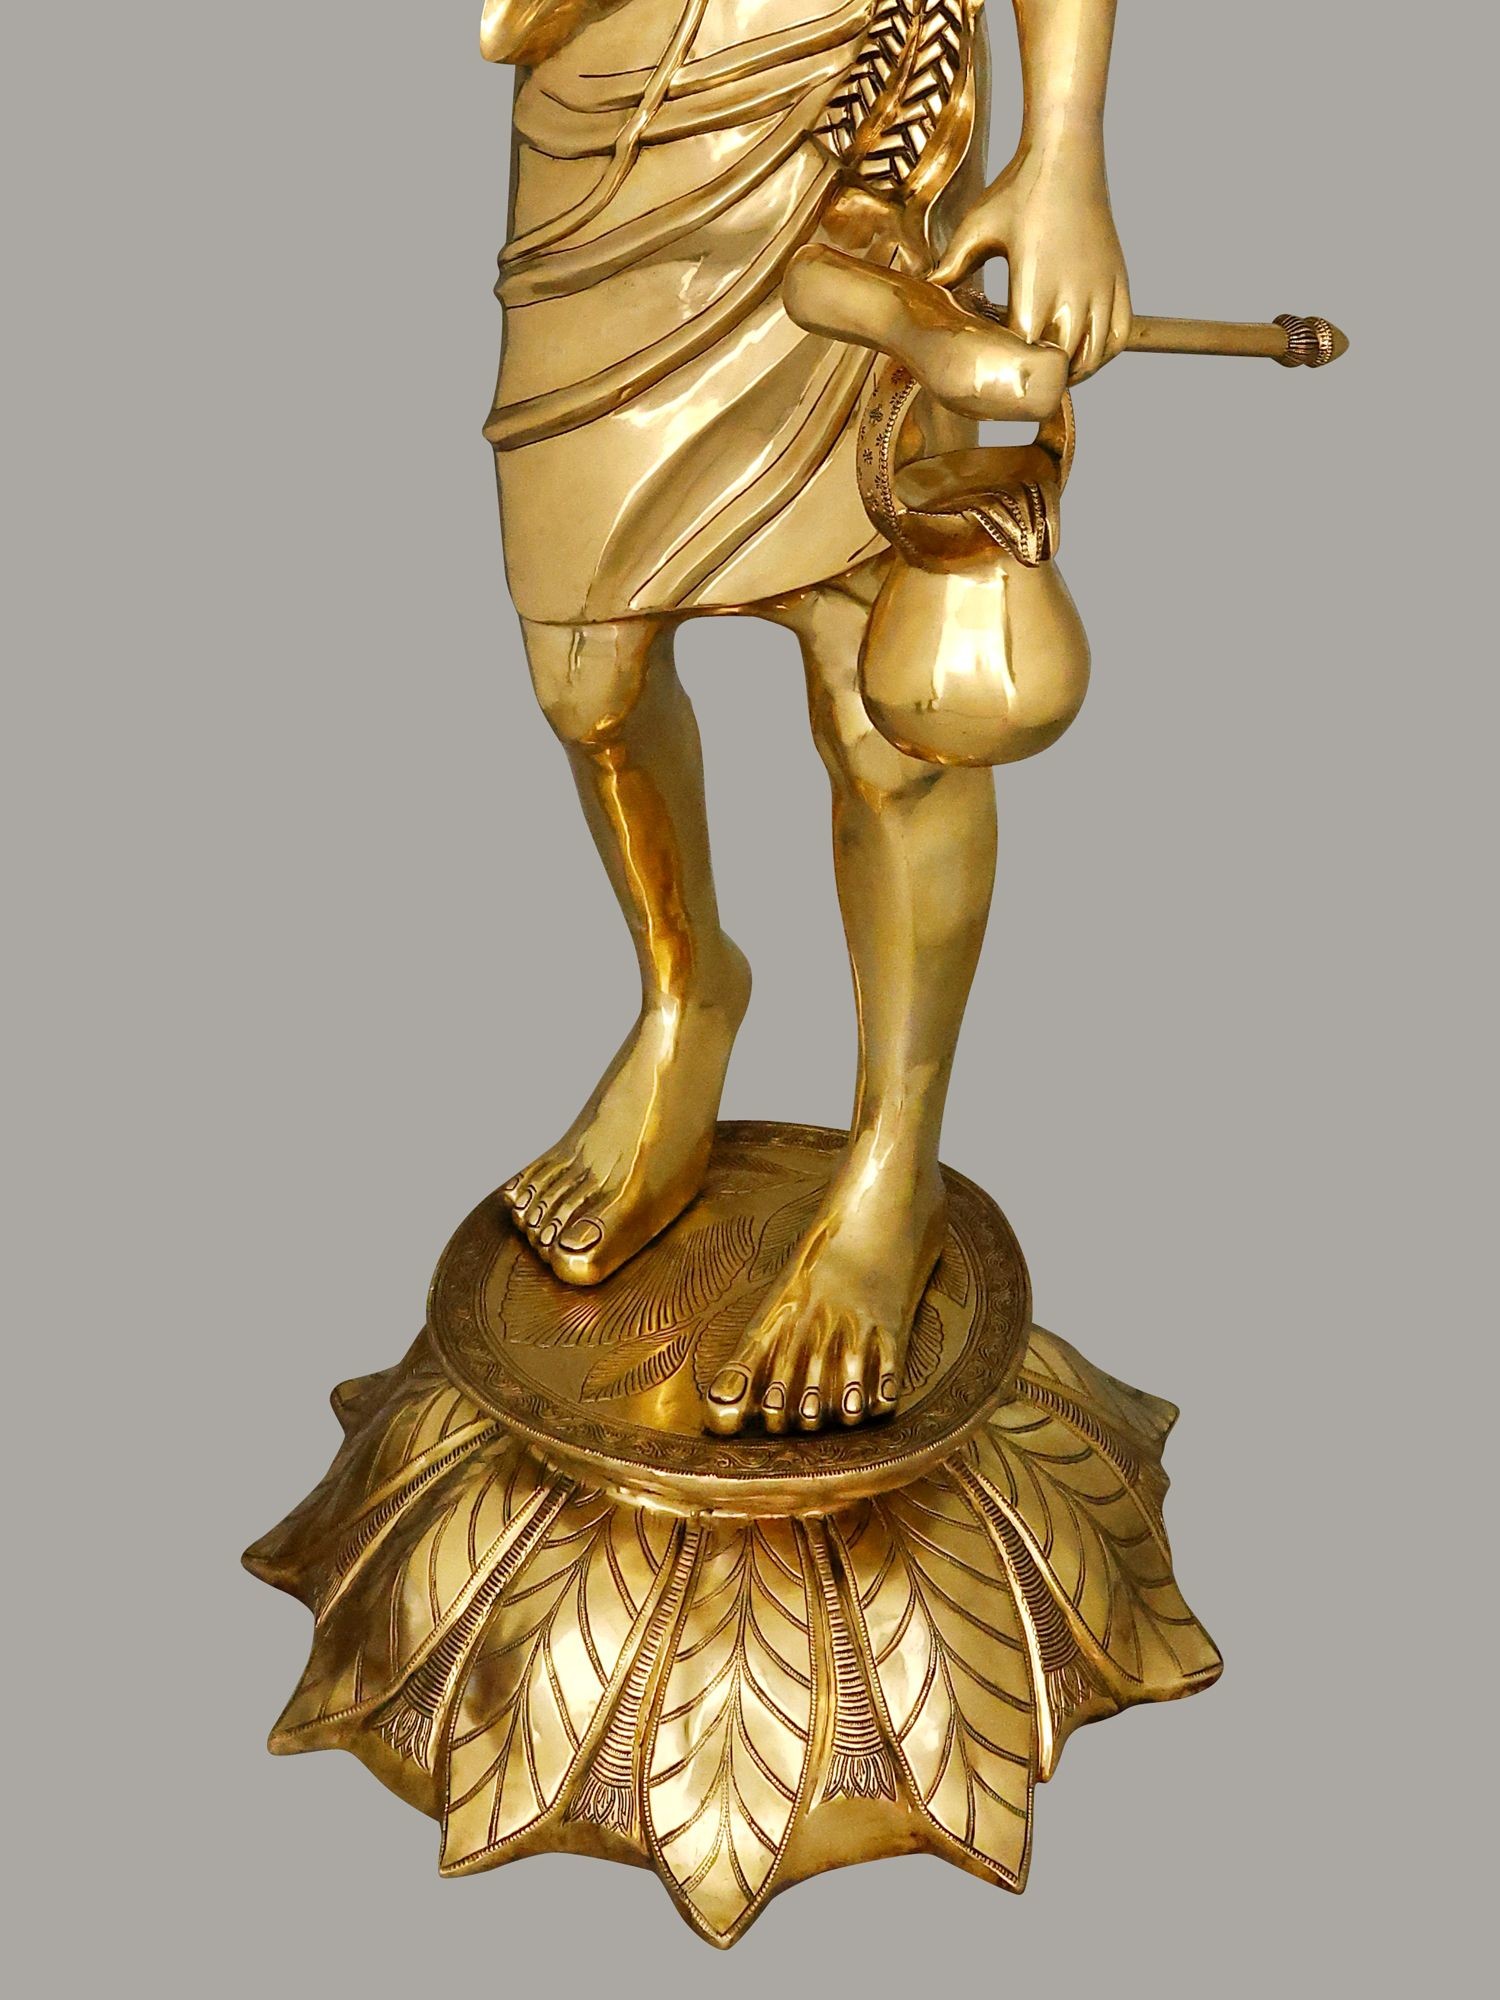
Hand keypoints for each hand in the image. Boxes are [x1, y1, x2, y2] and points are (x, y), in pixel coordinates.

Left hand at [931, 141, 1131, 382]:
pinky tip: (1083, 352)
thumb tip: (926, 293)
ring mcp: (1100, 287)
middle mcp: (1073, 290)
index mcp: (1034, 283)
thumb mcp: (976, 227)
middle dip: (1041, 378)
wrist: (1065, 154)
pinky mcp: (1118, 279)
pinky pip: (1120, 335)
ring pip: (1094, 356)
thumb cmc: (1018, 189)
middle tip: (1021, 380)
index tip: (997, 366)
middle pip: (1061, 363)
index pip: (1025, 351)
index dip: (1011, 367)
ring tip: (1051, 374)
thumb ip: (951, 266)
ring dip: (1073, 372)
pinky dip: (1103, 354)